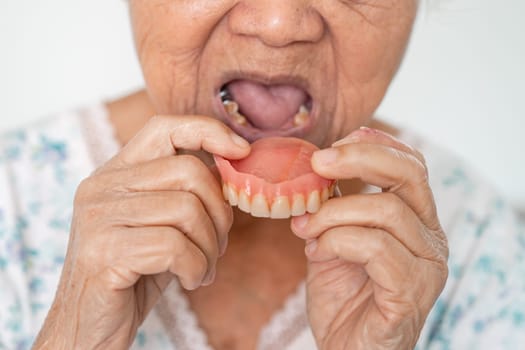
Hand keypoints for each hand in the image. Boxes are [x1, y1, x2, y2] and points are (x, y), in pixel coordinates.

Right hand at [33, 115, 249, 348]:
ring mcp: (99, 217)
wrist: (88, 327)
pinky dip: (196, 268)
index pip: (165, 127)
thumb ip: (184, 193)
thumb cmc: (135, 273)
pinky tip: (190, 281)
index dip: (209, 131)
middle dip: (219, 212)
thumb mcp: (160, 224)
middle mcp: (102, 186)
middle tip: (217, 245)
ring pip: (187, 210)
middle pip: (189, 172)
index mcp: (116, 173)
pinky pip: (176, 247)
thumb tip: (234, 164)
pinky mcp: (104, 252)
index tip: (242, 152)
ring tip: (202, 268)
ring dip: (209, 247)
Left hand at [291, 127, 447, 348]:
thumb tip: (318, 167)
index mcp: (416, 220)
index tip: (333, 145)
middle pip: (409, 175)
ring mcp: (427, 266)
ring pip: (385, 211)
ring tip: (304, 230)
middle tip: (317, 163)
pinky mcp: (412, 292)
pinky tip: (316, 254)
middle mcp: (431, 239)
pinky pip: (376, 248)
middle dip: (358, 159)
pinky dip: (338, 242)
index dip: (374, 145)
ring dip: (333, 214)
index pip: (411, 165)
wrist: (344, 348)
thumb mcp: (333, 237)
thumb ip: (334, 204)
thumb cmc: (342, 293)